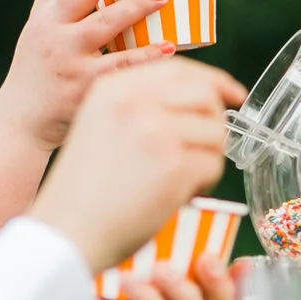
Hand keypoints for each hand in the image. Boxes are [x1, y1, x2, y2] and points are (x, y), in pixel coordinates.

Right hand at [0, 0, 173, 149]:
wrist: (18, 124)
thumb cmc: (39, 76)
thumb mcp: (39, 37)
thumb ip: (65, 14)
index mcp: (42, 16)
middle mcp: (51, 31)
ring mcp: (66, 58)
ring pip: (104, 24)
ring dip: (136, 6)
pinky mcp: (82, 85)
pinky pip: (120, 65)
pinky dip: (146, 55)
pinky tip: (169, 48)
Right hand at [27, 58, 242, 272]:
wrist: (68, 230)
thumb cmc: (84, 188)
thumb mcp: (99, 124)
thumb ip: (138, 104)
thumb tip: (201, 98)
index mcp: (114, 87)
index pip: (180, 69)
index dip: (214, 81)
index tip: (232, 93)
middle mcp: (135, 101)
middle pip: (205, 96)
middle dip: (214, 123)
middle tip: (202, 150)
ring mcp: (156, 132)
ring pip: (215, 132)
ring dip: (208, 157)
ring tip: (183, 178)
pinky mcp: (174, 166)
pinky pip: (213, 164)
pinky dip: (205, 183)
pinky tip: (181, 195)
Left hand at [67, 255, 237, 299]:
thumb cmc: (78, 297)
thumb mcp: (118, 267)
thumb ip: (146, 251)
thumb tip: (171, 213)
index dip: (237, 287)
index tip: (243, 261)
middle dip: (222, 292)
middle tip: (208, 259)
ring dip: (186, 297)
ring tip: (162, 269)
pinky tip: (129, 282)